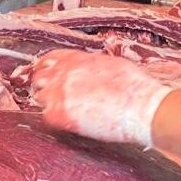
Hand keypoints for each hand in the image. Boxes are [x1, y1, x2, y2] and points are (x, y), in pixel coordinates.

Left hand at [29, 50, 171, 146]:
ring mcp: (59, 94)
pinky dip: (54, 119)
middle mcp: (64, 73)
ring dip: (49, 103)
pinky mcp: (60, 115)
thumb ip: (91, 65)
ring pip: (40, 98)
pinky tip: (67, 121)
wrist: (140, 106)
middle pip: (39, 78)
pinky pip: (45, 116)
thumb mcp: (111, 63)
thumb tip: (87, 72)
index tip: (47, 75)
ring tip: (63, 110)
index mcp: (77, 59)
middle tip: (54, 96)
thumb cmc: (135, 86)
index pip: (49, 59)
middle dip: (45, 86)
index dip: (46, 68)